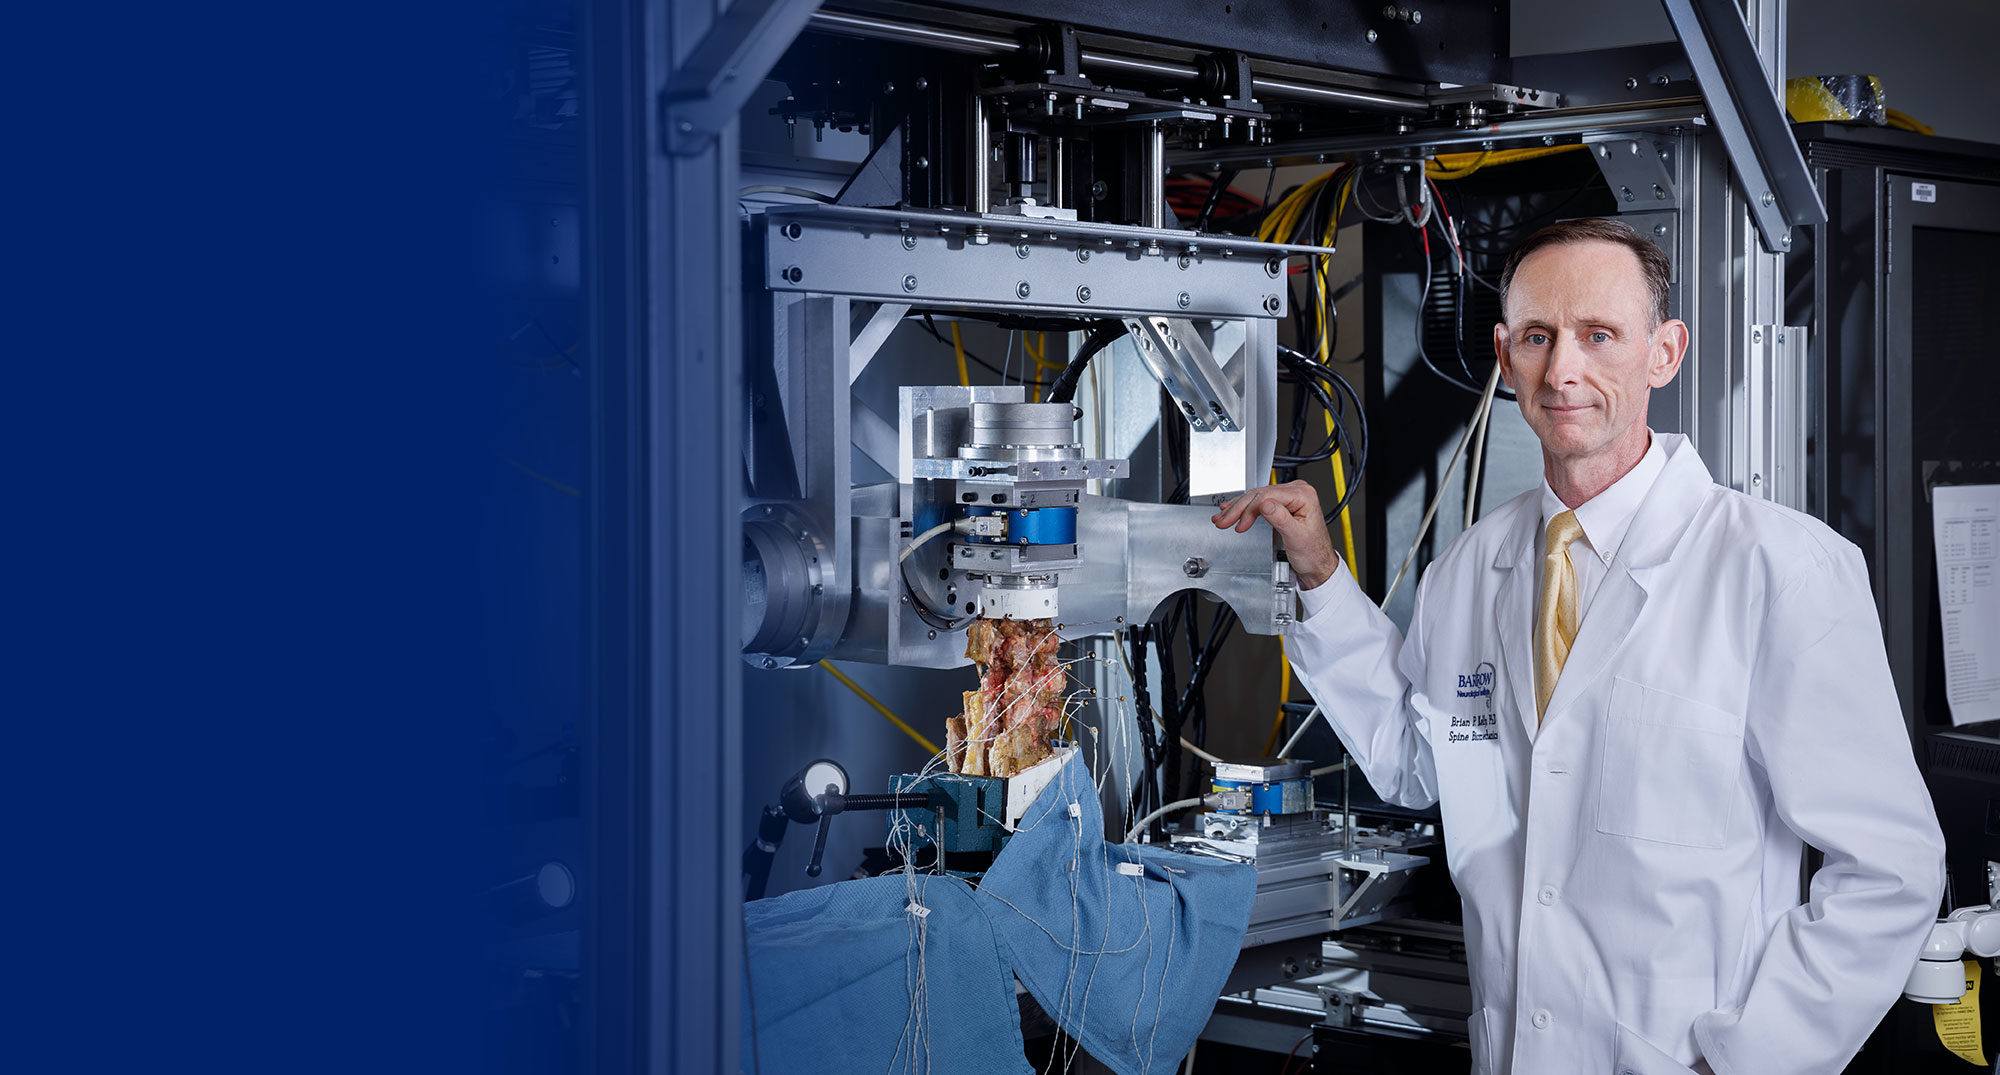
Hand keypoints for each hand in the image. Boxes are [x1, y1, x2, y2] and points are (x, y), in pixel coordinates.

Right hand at [1211, 480, 1340, 590]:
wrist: (1318, 563)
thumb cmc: (1313, 552)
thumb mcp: (1296, 536)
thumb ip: (1281, 518)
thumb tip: (1264, 504)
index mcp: (1303, 495)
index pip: (1267, 496)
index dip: (1249, 509)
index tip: (1239, 524)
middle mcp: (1297, 491)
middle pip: (1259, 495)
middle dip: (1238, 509)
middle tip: (1222, 520)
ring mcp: (1289, 496)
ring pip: (1256, 497)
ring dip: (1237, 508)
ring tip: (1221, 517)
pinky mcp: (1282, 503)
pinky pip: (1259, 502)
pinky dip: (1244, 508)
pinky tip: (1232, 509)